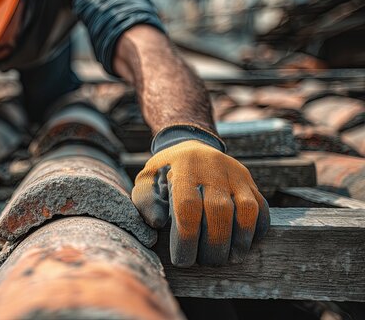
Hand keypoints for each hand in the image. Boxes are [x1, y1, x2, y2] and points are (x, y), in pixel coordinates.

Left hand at [132, 140, 269, 265]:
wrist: (190, 145)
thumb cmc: (165, 171)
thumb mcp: (147, 180)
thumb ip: (146, 201)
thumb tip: (157, 223)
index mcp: (184, 170)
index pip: (188, 206)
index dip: (187, 238)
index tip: (183, 259)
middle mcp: (212, 170)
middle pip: (219, 211)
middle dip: (214, 243)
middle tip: (206, 262)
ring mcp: (235, 175)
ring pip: (246, 209)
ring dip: (240, 239)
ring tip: (229, 258)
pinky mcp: (249, 182)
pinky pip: (262, 207)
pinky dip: (257, 228)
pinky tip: (244, 244)